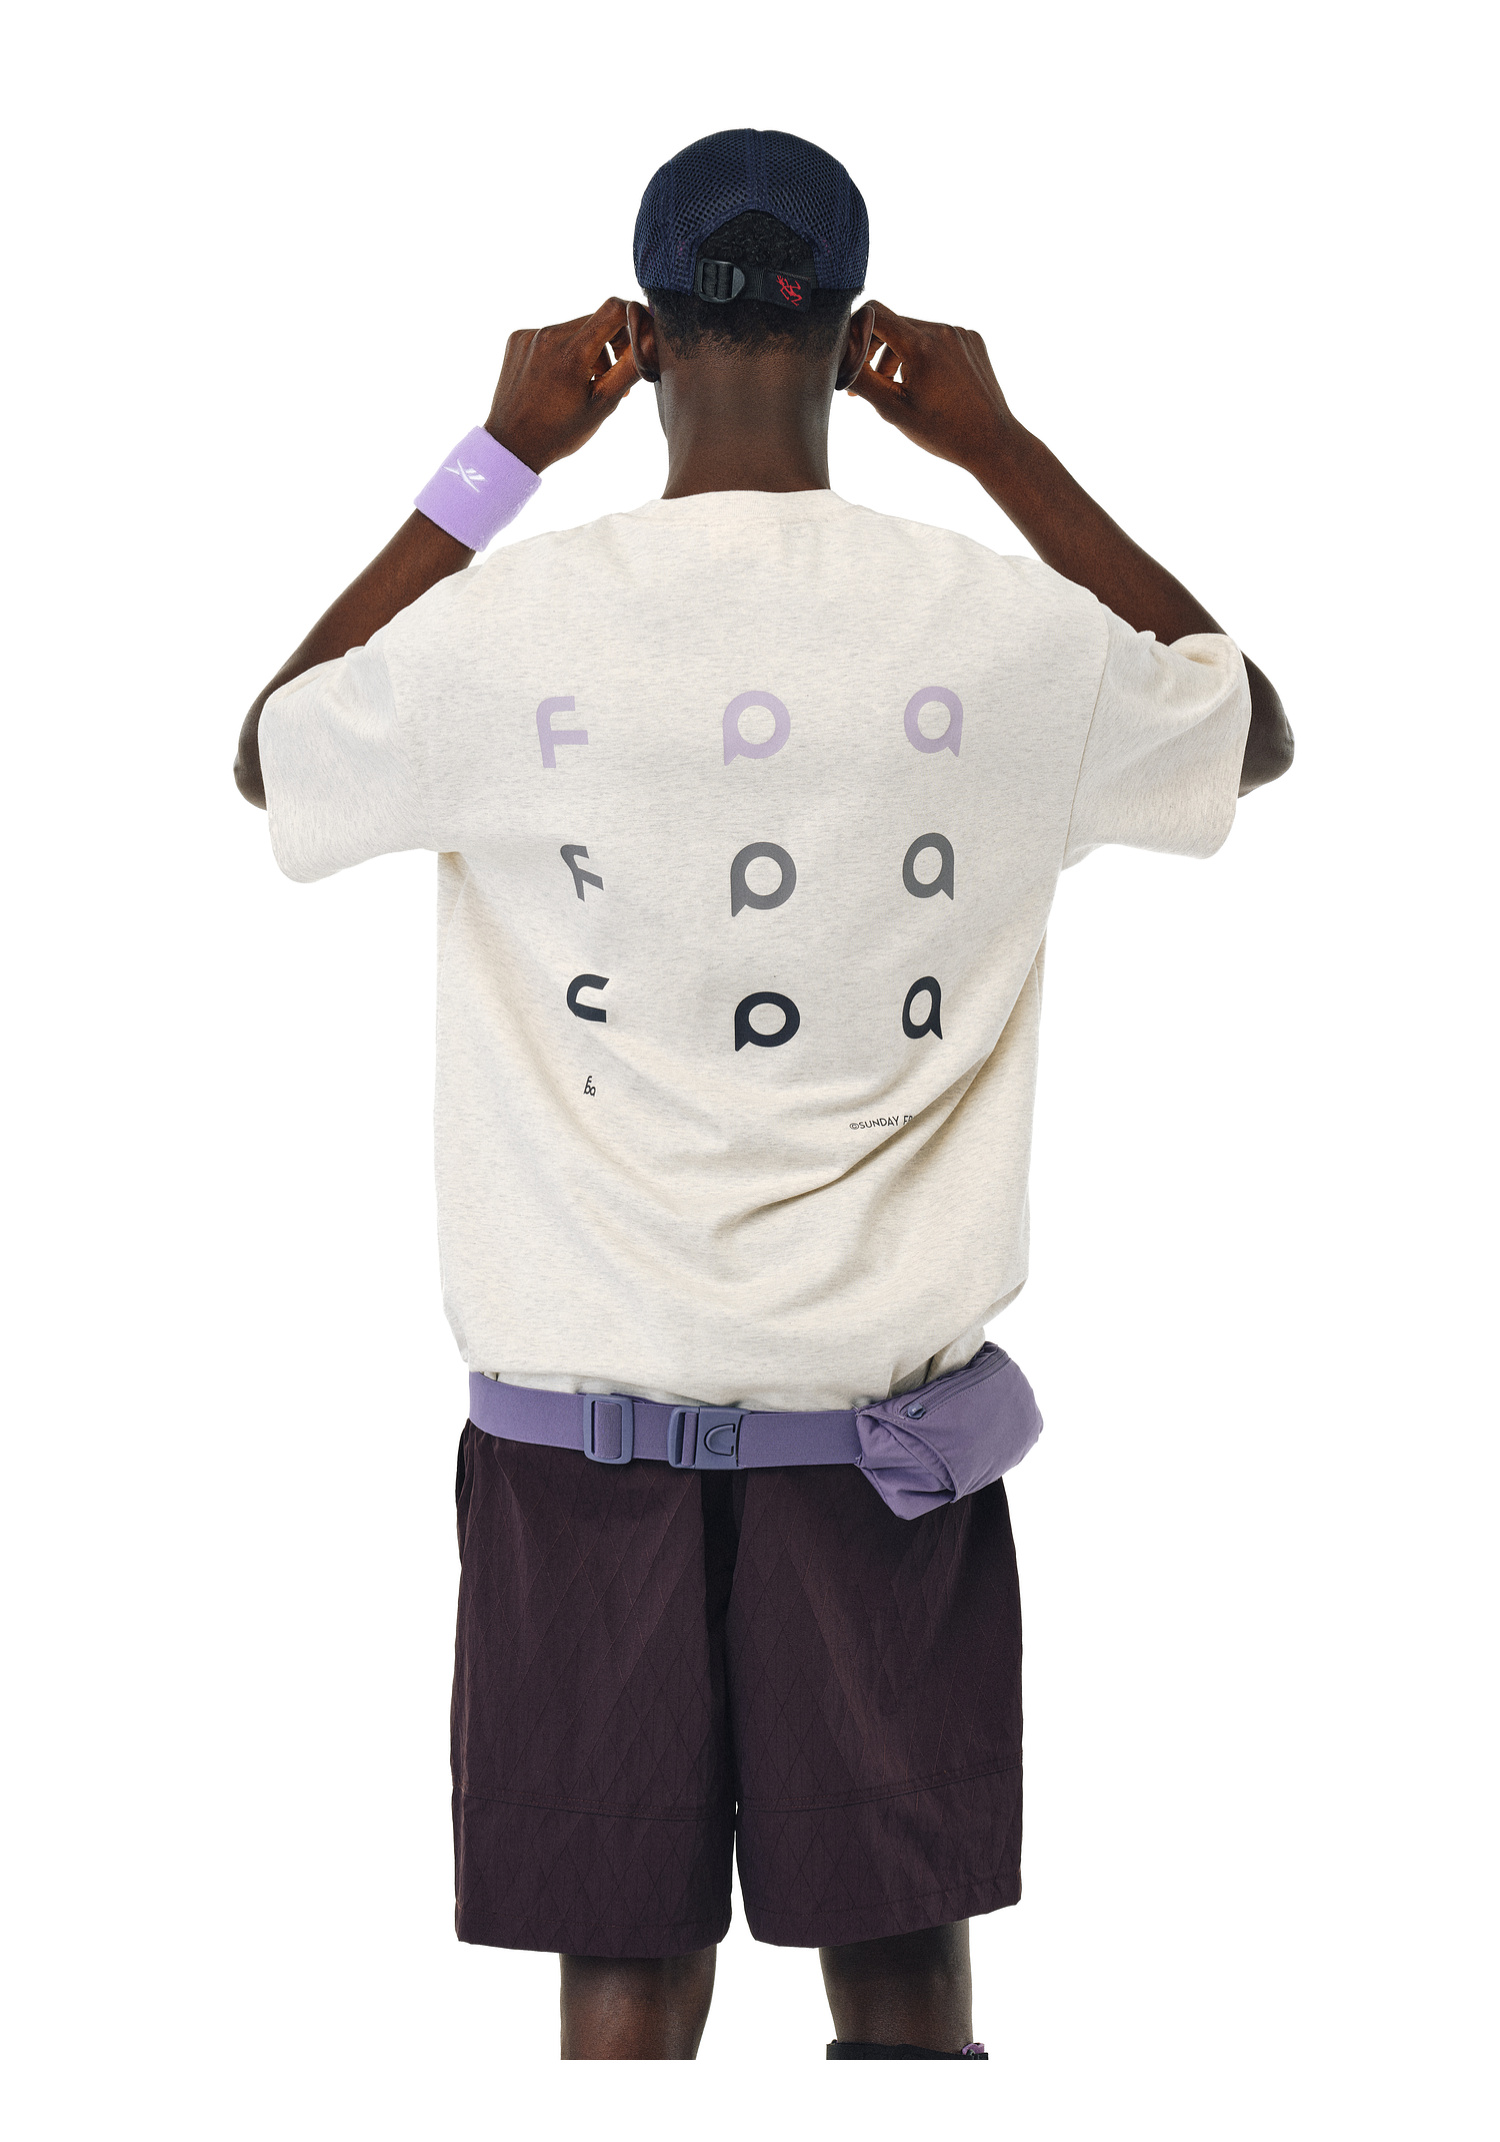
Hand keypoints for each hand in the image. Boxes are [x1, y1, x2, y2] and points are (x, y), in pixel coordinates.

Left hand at [485, 297, 638, 473]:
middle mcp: (549, 335)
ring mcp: (530, 335)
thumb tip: (650, 342)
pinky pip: (551, 335)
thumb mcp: (603, 405)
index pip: (613, 309)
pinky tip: (558, 379)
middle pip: (595, 321)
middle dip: (610, 344)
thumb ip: (629, 369)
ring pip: (574, 328)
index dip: (632, 318)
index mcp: (572, 352)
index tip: (635, 340)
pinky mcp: (518, 339)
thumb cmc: (559, 432)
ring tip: (584, 383)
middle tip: (610, 376)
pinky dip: (562, 351)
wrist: (512, 444)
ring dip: (586, 349)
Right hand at [847, 302, 1016, 475]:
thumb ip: (861, 380)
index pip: (874, 313)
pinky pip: (937, 339)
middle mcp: (943, 331)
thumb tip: (840, 360)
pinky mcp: (972, 340)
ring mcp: (960, 333)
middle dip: (875, 350)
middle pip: (894, 324)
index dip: (855, 331)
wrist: (992, 442)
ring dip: (898, 355)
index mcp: (922, 345)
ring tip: (895, 387)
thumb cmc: (943, 432)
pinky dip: (923, 356)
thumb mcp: (893, 410)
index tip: (851, 356)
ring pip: (914, 332)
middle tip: (868, 382)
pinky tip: (926, 385)